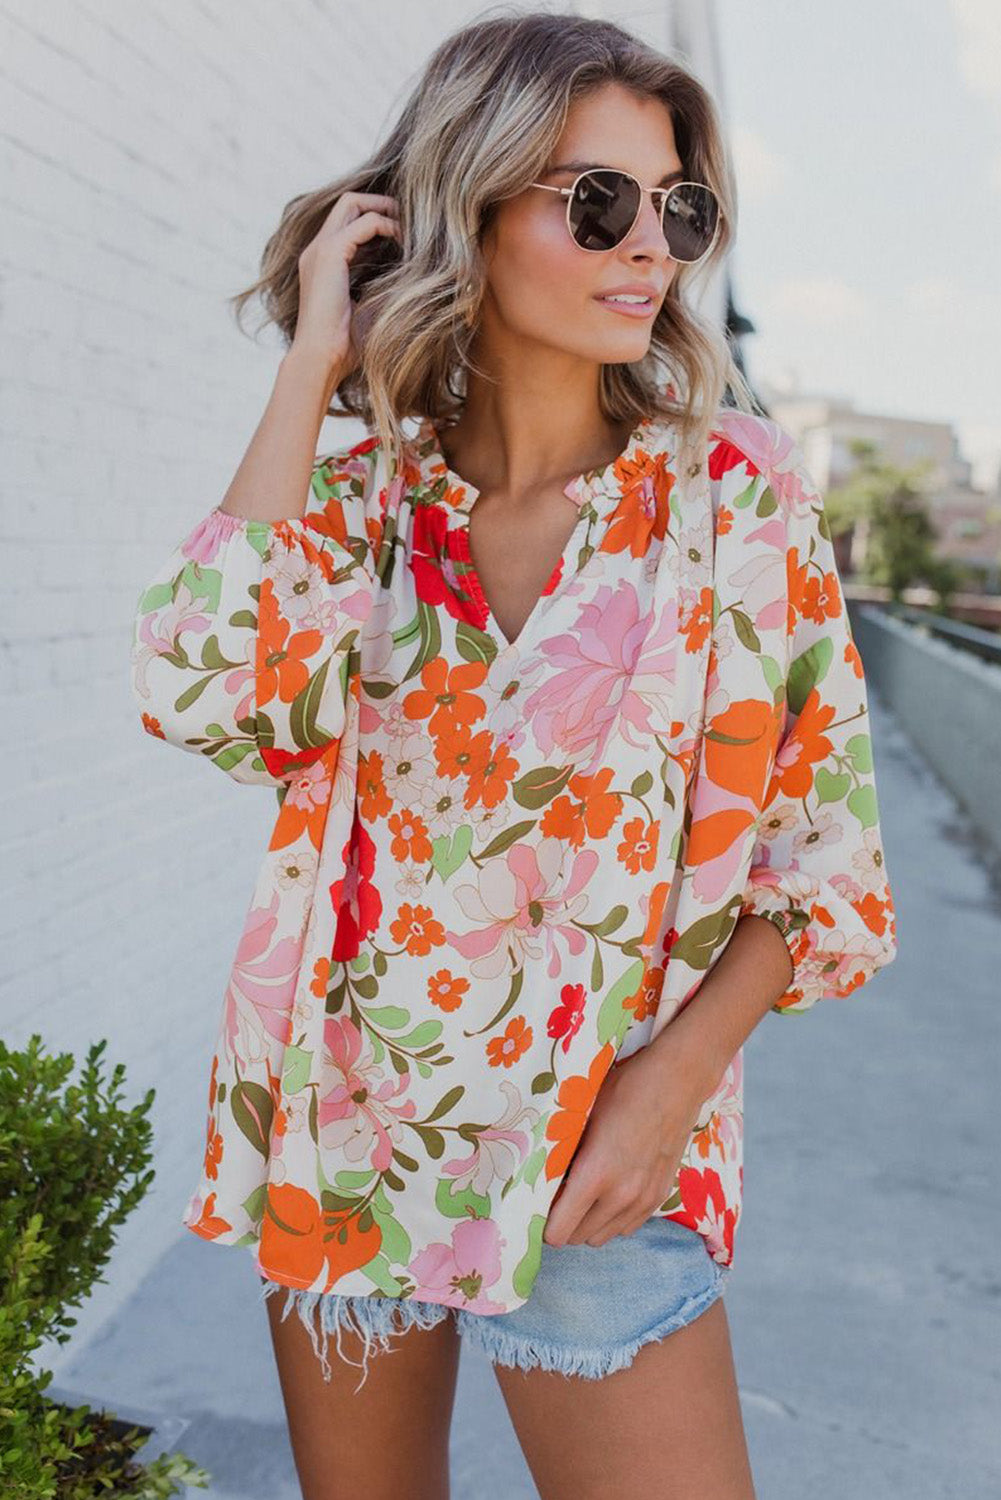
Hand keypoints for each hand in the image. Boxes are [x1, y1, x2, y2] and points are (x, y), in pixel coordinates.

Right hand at [290, 190, 401, 378]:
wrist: (320, 359)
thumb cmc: (344, 347)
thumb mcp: (367, 310)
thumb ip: (380, 290)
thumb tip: (414, 284)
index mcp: (322, 263)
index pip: (346, 222)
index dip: (376, 219)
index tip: (403, 233)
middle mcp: (317, 250)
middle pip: (348, 202)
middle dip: (381, 203)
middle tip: (408, 218)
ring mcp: (320, 249)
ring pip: (352, 202)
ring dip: (384, 208)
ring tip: (408, 225)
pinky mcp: (330, 254)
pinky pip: (364, 223)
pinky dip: (387, 226)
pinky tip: (404, 241)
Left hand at [542, 1036, 710, 1248]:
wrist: (677, 1082)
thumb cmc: (625, 1090)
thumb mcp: (583, 1115)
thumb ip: (564, 1152)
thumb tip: (542, 1174)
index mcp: (595, 1174)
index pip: (559, 1231)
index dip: (543, 1223)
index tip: (538, 1206)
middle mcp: (621, 1196)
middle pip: (578, 1238)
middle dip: (563, 1223)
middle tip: (557, 1196)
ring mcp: (643, 1200)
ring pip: (603, 1237)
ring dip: (588, 1224)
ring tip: (583, 1196)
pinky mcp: (659, 1196)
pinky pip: (627, 1228)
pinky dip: (613, 1219)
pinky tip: (609, 1193)